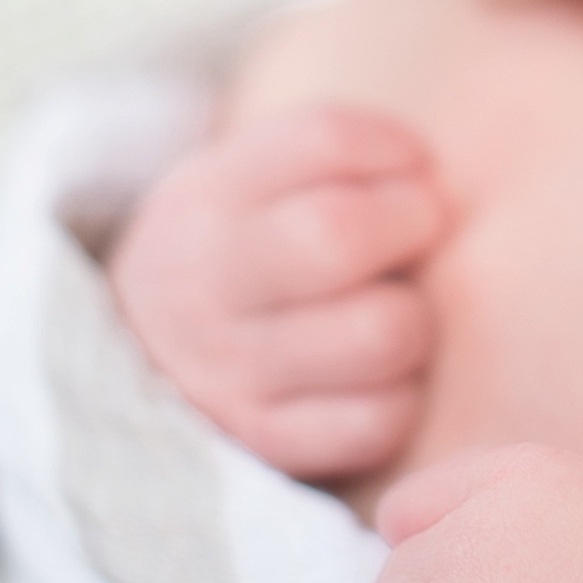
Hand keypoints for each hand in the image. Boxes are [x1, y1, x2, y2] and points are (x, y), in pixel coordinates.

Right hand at [108, 105, 446, 480]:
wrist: (141, 362)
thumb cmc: (242, 249)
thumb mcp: (249, 180)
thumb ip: (334, 158)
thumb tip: (441, 180)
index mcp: (210, 197)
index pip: (323, 139)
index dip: (395, 146)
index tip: (413, 162)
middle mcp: (208, 283)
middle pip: (339, 235)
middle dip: (412, 222)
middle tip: (422, 227)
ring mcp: (232, 373)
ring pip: (380, 333)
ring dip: (416, 315)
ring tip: (398, 305)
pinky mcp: (268, 443)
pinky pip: (380, 419)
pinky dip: (404, 394)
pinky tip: (384, 373)